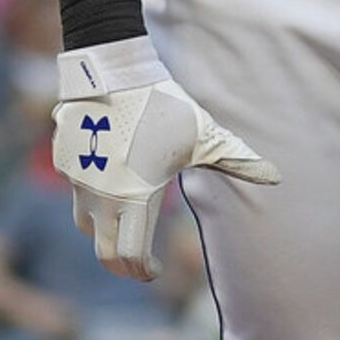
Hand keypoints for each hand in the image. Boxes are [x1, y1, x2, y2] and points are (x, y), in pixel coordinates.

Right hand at [54, 36, 278, 281]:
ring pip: (86, 224)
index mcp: (133, 197)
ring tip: (127, 222)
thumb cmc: (163, 104)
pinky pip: (76, 191)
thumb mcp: (203, 135)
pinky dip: (91, 199)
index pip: (130, 257)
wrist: (113, 69)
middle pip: (104, 253)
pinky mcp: (64, 161)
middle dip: (124, 265)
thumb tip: (276, 176)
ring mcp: (77, 180)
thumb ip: (237, 159)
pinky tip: (109, 183)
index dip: (144, 271)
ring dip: (106, 233)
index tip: (156, 269)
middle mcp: (100, 197)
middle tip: (141, 263)